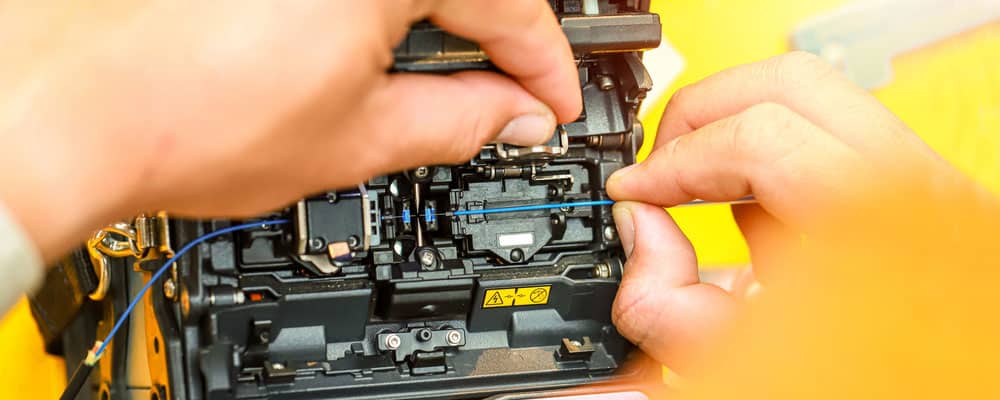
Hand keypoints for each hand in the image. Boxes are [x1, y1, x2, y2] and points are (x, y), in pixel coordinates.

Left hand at [0, 1, 580, 261]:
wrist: (69, 109)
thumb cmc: (186, 115)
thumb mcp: (359, 136)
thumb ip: (460, 121)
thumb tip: (512, 116)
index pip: (510, 6)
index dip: (542, 66)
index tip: (549, 103)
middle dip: (495, 38)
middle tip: (506, 94)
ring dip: (437, 17)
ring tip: (433, 76)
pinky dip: (379, 5)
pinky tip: (371, 39)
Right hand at [605, 52, 992, 371]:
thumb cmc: (857, 390)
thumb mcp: (733, 364)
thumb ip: (663, 298)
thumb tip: (642, 225)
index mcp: (876, 226)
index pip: (759, 137)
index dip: (676, 158)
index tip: (638, 187)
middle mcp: (915, 185)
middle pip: (790, 85)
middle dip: (703, 115)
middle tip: (664, 166)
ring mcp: (924, 178)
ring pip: (813, 95)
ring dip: (734, 123)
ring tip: (697, 180)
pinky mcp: (916, 183)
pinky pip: (833, 131)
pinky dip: (770, 149)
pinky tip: (747, 203)